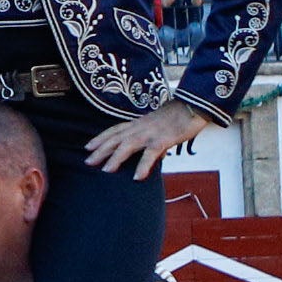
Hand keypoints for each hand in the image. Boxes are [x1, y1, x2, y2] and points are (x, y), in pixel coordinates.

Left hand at [81, 99, 212, 177]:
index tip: (87, 147)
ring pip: (128, 145)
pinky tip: (137, 177)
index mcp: (139, 123)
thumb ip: (152, 138)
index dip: (100, 138)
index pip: (115, 130)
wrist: (194, 104)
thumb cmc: (178, 116)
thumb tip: (153, 154)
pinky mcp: (163, 139)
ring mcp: (151, 132)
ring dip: (115, 158)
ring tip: (105, 171)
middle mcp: (140, 127)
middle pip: (116, 138)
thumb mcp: (159, 125)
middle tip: (87, 162)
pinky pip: (151, 153)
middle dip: (101, 150)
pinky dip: (143, 165)